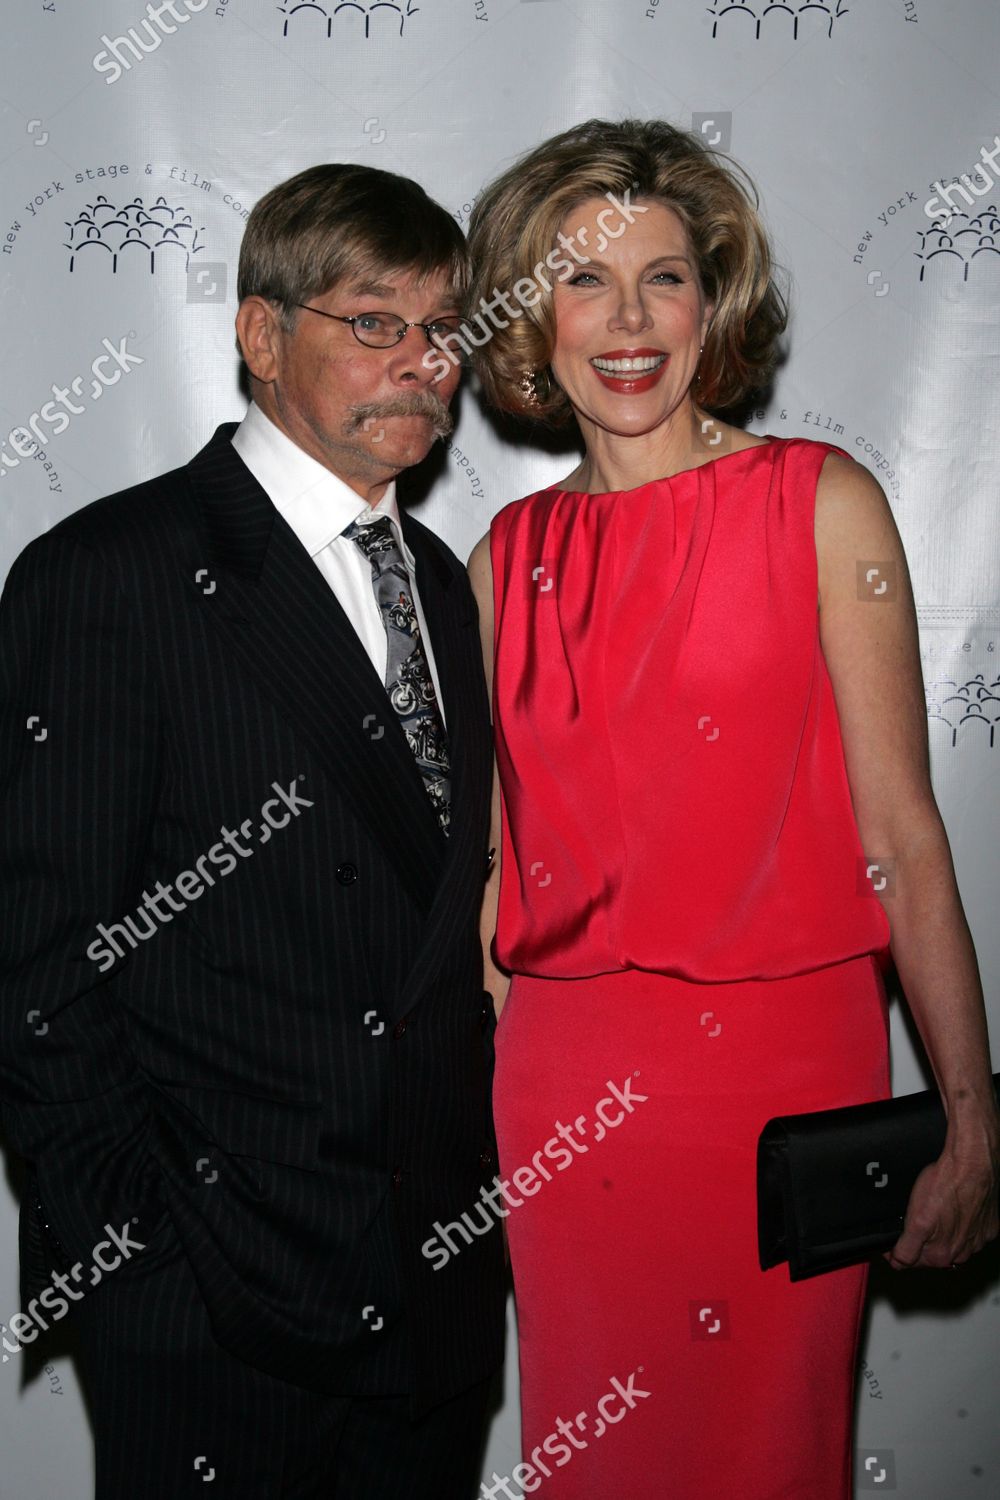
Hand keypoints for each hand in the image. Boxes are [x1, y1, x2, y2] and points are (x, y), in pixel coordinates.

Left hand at [884, 1129, 999, 1270]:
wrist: (972, 1164)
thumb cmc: (945, 1185)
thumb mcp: (916, 1220)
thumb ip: (907, 1247)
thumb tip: (896, 1262)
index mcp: (941, 1255)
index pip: (911, 1262)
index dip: (896, 1251)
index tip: (891, 1240)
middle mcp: (961, 1253)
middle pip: (931, 1256)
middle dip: (918, 1244)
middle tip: (911, 1223)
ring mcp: (976, 1240)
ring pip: (951, 1246)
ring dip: (940, 1236)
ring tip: (933, 1214)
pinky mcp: (988, 1227)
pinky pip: (970, 1233)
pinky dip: (961, 1226)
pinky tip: (953, 1211)